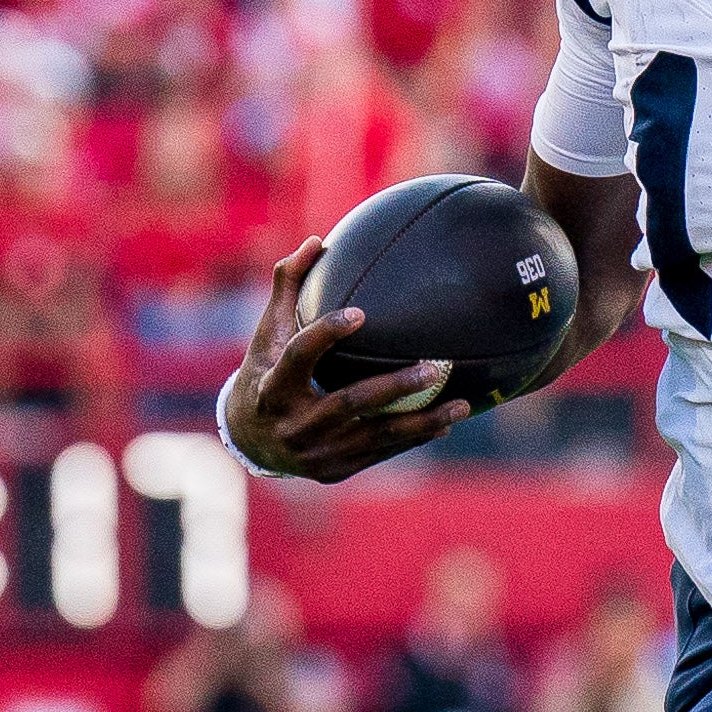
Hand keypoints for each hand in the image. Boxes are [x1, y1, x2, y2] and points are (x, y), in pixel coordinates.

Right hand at [223, 239, 472, 484]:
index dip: (326, 335)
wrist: (250, 442)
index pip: (298, 357)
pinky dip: (413, 436)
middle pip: (350, 403)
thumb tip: (317, 240)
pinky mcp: (334, 471)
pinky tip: (446, 422)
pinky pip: (380, 452)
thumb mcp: (268, 333)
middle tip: (435, 367)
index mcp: (271, 387)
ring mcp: (316, 453)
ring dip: (422, 421)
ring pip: (376, 435)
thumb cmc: (264, 371)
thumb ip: (288, 287)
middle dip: (395, 387)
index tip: (360, 314)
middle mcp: (293, 425)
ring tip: (461, 404)